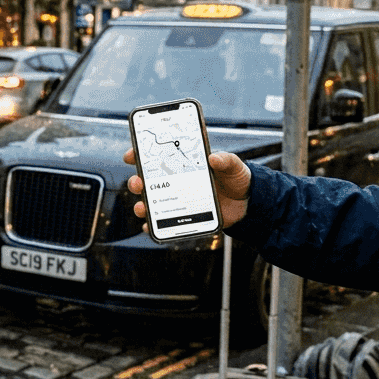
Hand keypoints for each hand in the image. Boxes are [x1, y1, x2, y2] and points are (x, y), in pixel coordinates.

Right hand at [124, 148, 251, 228]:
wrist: (247, 205)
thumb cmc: (236, 180)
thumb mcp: (234, 166)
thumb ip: (226, 160)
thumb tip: (214, 158)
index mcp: (184, 163)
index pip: (157, 155)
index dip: (141, 153)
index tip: (132, 155)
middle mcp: (176, 181)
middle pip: (148, 180)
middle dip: (137, 181)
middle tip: (138, 183)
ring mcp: (178, 199)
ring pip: (151, 201)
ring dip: (141, 203)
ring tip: (142, 206)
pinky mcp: (182, 216)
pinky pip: (162, 222)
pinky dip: (153, 224)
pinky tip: (150, 225)